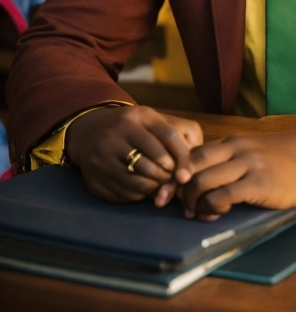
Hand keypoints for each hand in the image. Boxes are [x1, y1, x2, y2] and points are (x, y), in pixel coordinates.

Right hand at [65, 105, 202, 203]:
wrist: (90, 132)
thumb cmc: (135, 129)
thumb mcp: (155, 122)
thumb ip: (180, 137)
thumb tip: (189, 172)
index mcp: (138, 116)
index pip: (169, 136)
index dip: (183, 158)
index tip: (186, 172)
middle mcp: (118, 133)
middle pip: (156, 163)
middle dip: (169, 175)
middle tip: (170, 178)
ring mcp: (103, 156)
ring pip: (141, 182)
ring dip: (155, 187)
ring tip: (157, 182)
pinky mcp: (95, 178)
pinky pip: (126, 194)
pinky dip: (139, 195)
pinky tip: (140, 187)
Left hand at [175, 131, 295, 219]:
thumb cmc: (286, 159)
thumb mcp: (254, 152)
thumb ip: (230, 161)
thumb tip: (202, 182)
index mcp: (231, 142)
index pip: (192, 154)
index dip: (177, 175)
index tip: (172, 193)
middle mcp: (235, 149)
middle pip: (191, 166)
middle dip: (180, 190)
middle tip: (184, 207)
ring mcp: (246, 165)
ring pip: (202, 182)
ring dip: (194, 203)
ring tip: (200, 214)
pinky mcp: (259, 184)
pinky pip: (222, 196)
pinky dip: (212, 208)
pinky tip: (218, 214)